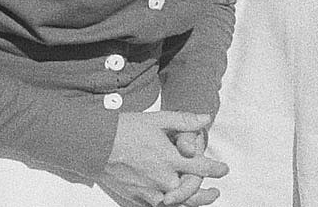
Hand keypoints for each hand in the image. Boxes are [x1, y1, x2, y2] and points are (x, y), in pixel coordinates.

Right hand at [104, 112, 226, 201]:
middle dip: (207, 194)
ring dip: (192, 202)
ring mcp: (151, 191)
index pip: (203, 168)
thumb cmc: (123, 129)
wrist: (94, 144)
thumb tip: (205, 118)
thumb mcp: (154, 119)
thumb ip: (182, 120)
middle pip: (194, 192)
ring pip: (178, 202)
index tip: (223, 169)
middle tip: (215, 193)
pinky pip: (159, 205)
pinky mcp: (138, 198)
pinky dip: (169, 203)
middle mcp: (164, 178)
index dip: (216, 169)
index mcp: (170, 158)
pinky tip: (171, 200)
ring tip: (199, 201)